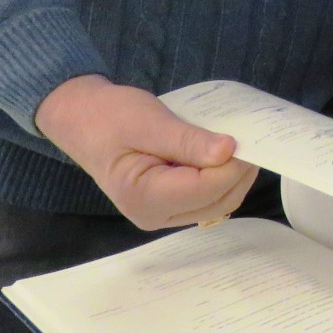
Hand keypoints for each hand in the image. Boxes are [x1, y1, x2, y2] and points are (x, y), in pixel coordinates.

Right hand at [35, 76, 257, 230]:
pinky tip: (223, 155)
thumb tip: (229, 152)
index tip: (247, 138)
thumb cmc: (110, 117)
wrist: (82, 119)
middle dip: (239, 172)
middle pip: (217, 202)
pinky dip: (222, 178)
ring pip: (217, 203)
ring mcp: (162, 215)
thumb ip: (188, 141)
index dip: (233, 166)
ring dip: (234, 176)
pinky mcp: (169, 206)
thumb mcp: (149, 121)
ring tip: (240, 144)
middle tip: (250, 138)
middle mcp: (153, 216)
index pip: (206, 189)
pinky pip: (207, 198)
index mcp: (143, 197)